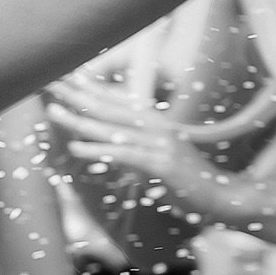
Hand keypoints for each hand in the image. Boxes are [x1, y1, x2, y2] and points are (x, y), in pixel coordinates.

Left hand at [48, 89, 226, 212]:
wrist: (225, 198)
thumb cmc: (189, 183)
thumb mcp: (157, 161)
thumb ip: (132, 152)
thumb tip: (106, 150)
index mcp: (156, 124)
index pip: (117, 102)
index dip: (91, 88)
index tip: (66, 76)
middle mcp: (157, 128)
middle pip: (109, 108)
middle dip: (78, 94)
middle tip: (50, 80)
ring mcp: (160, 145)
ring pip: (113, 129)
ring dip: (80, 120)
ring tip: (53, 110)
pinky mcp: (162, 165)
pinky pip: (125, 155)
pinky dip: (101, 150)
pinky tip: (78, 147)